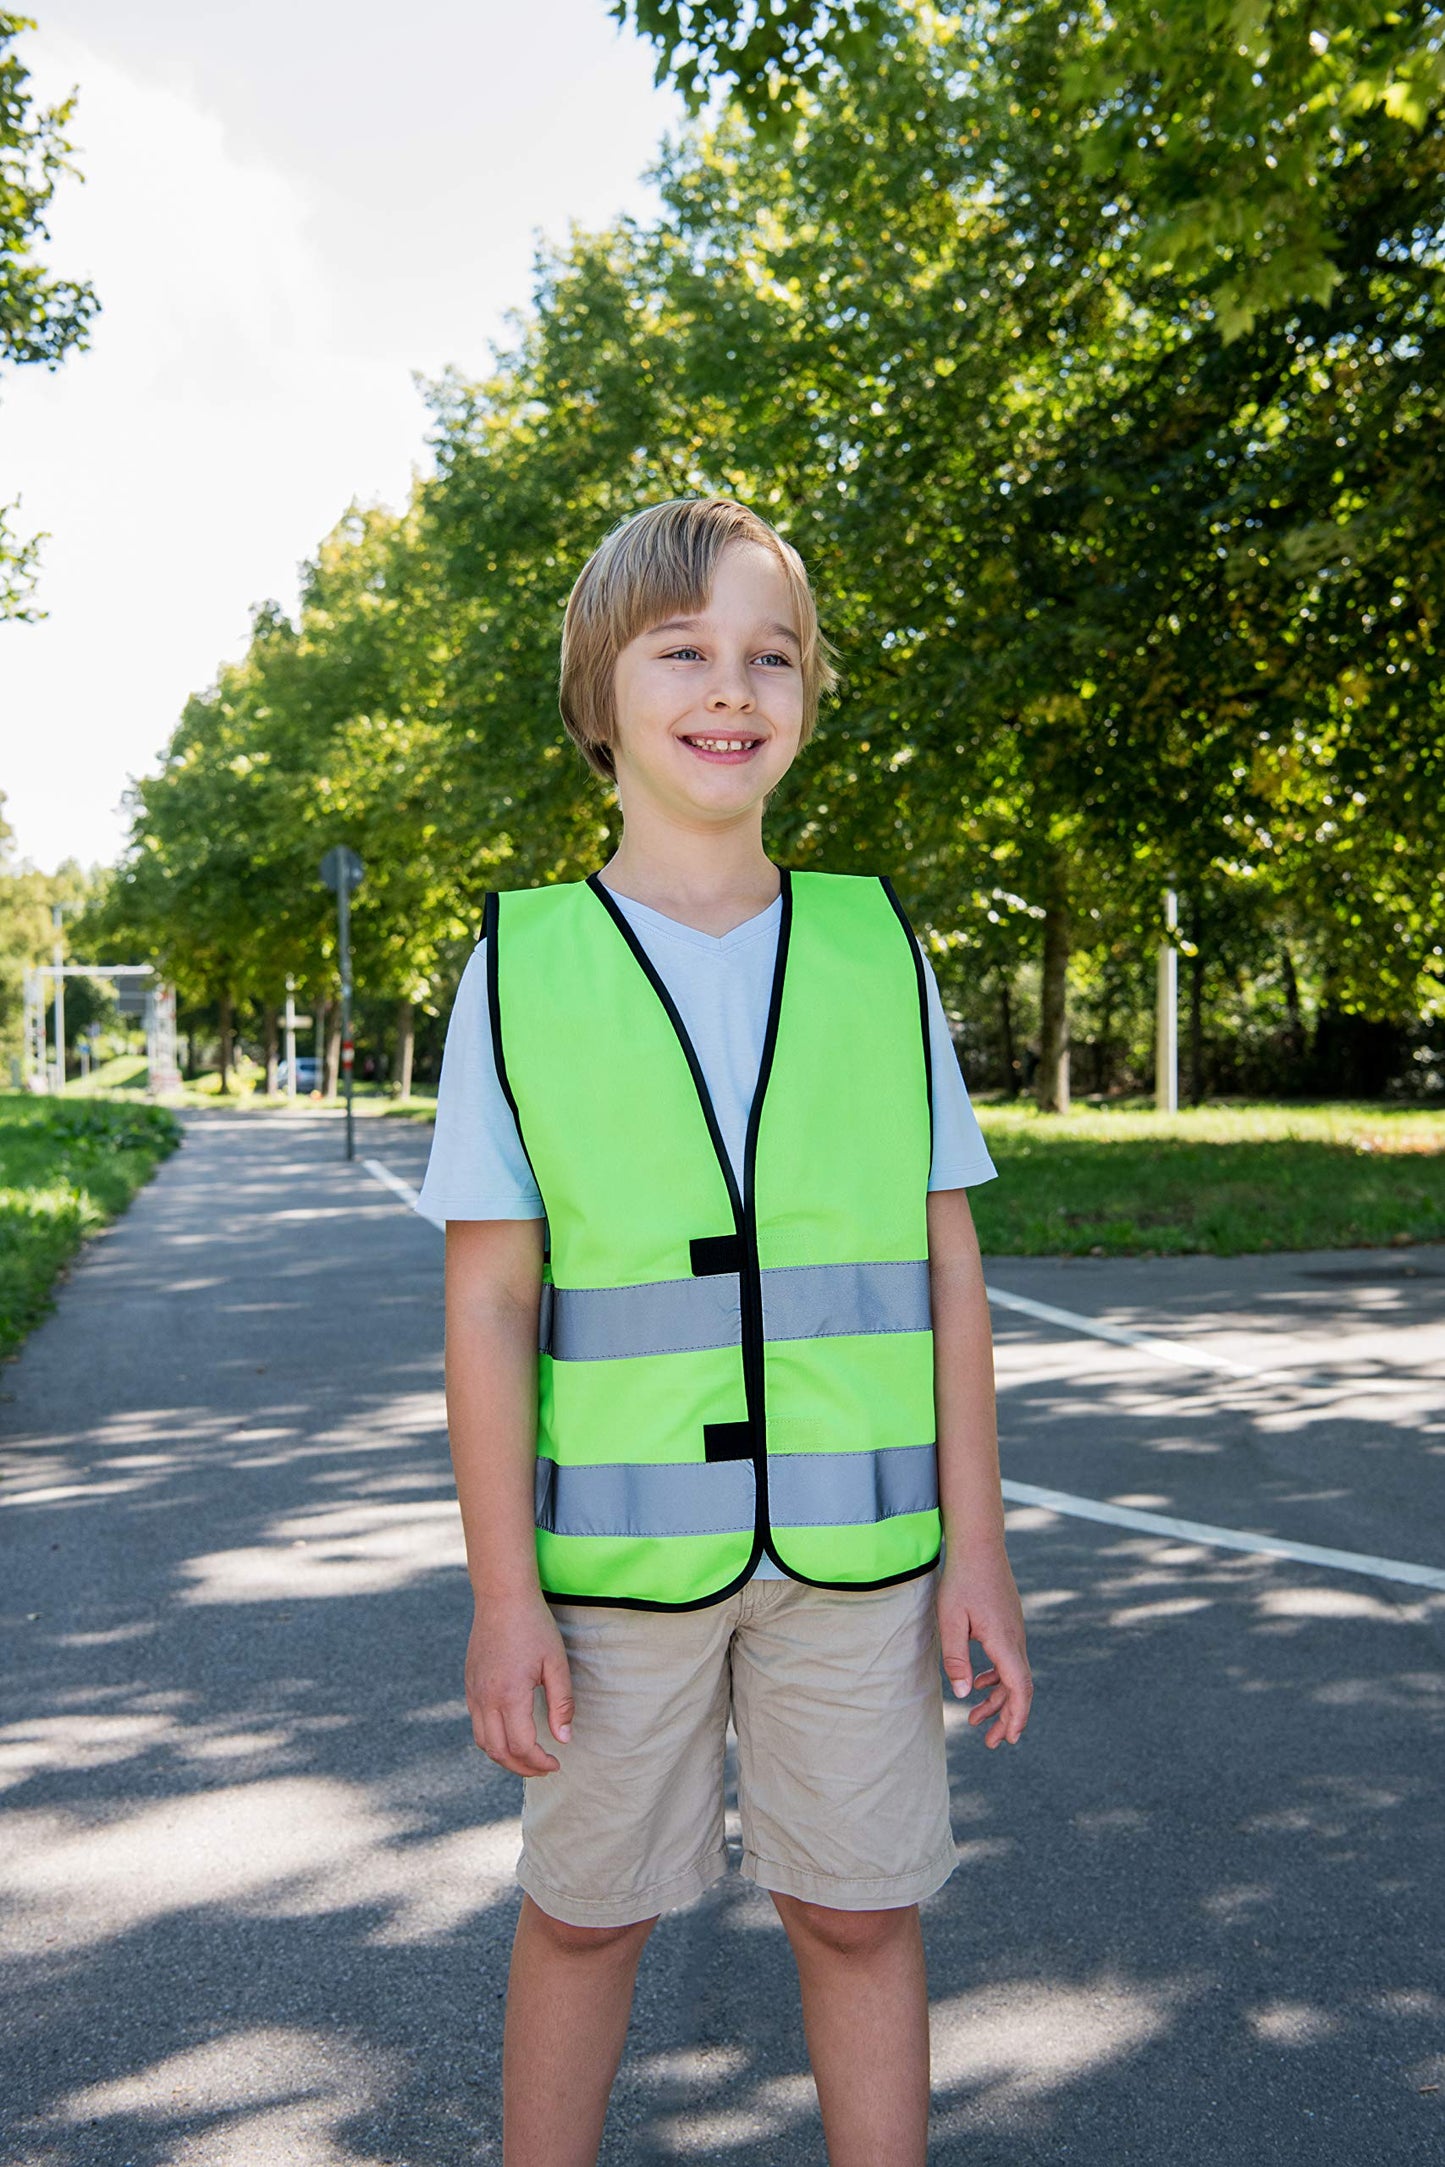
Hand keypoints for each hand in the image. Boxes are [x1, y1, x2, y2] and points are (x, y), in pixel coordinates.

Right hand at [465, 1591, 574, 1776]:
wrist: (502, 1597)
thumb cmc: (534, 1626)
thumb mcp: (556, 1663)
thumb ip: (561, 1704)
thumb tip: (564, 1739)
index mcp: (509, 1695)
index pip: (522, 1746)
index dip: (539, 1762)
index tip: (556, 1763)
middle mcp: (485, 1698)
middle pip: (498, 1752)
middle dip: (522, 1767)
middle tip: (544, 1768)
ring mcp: (473, 1692)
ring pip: (483, 1742)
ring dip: (505, 1756)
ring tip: (528, 1757)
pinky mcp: (469, 1685)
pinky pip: (476, 1724)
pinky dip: (492, 1739)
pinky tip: (511, 1734)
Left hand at [937, 1544, 1032, 1749]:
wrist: (979, 1545)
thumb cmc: (961, 1580)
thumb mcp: (950, 1620)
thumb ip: (956, 1657)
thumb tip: (963, 1693)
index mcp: (1005, 1641)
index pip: (1020, 1688)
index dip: (1017, 1716)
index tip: (1009, 1738)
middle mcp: (1015, 1639)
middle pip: (1018, 1687)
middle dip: (1007, 1718)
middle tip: (992, 1742)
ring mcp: (1014, 1631)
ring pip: (1013, 1674)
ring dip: (998, 1699)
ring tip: (976, 1718)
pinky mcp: (1007, 1624)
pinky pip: (1007, 1659)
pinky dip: (995, 1678)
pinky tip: (977, 1684)